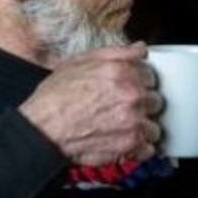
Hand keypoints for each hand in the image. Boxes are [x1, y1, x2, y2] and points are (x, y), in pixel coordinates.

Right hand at [19, 42, 162, 165]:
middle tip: (122, 111)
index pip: (150, 75)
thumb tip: (140, 49)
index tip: (129, 90)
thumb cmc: (56, 97)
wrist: (42, 130)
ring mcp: (134, 120)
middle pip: (155, 100)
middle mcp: (132, 94)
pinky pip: (150, 147)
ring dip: (143, 128)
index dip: (139, 83)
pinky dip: (140, 148)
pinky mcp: (131, 144)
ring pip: (155, 125)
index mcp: (122, 71)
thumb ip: (116, 53)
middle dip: (142, 106)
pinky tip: (124, 143)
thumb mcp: (79, 62)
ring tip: (122, 130)